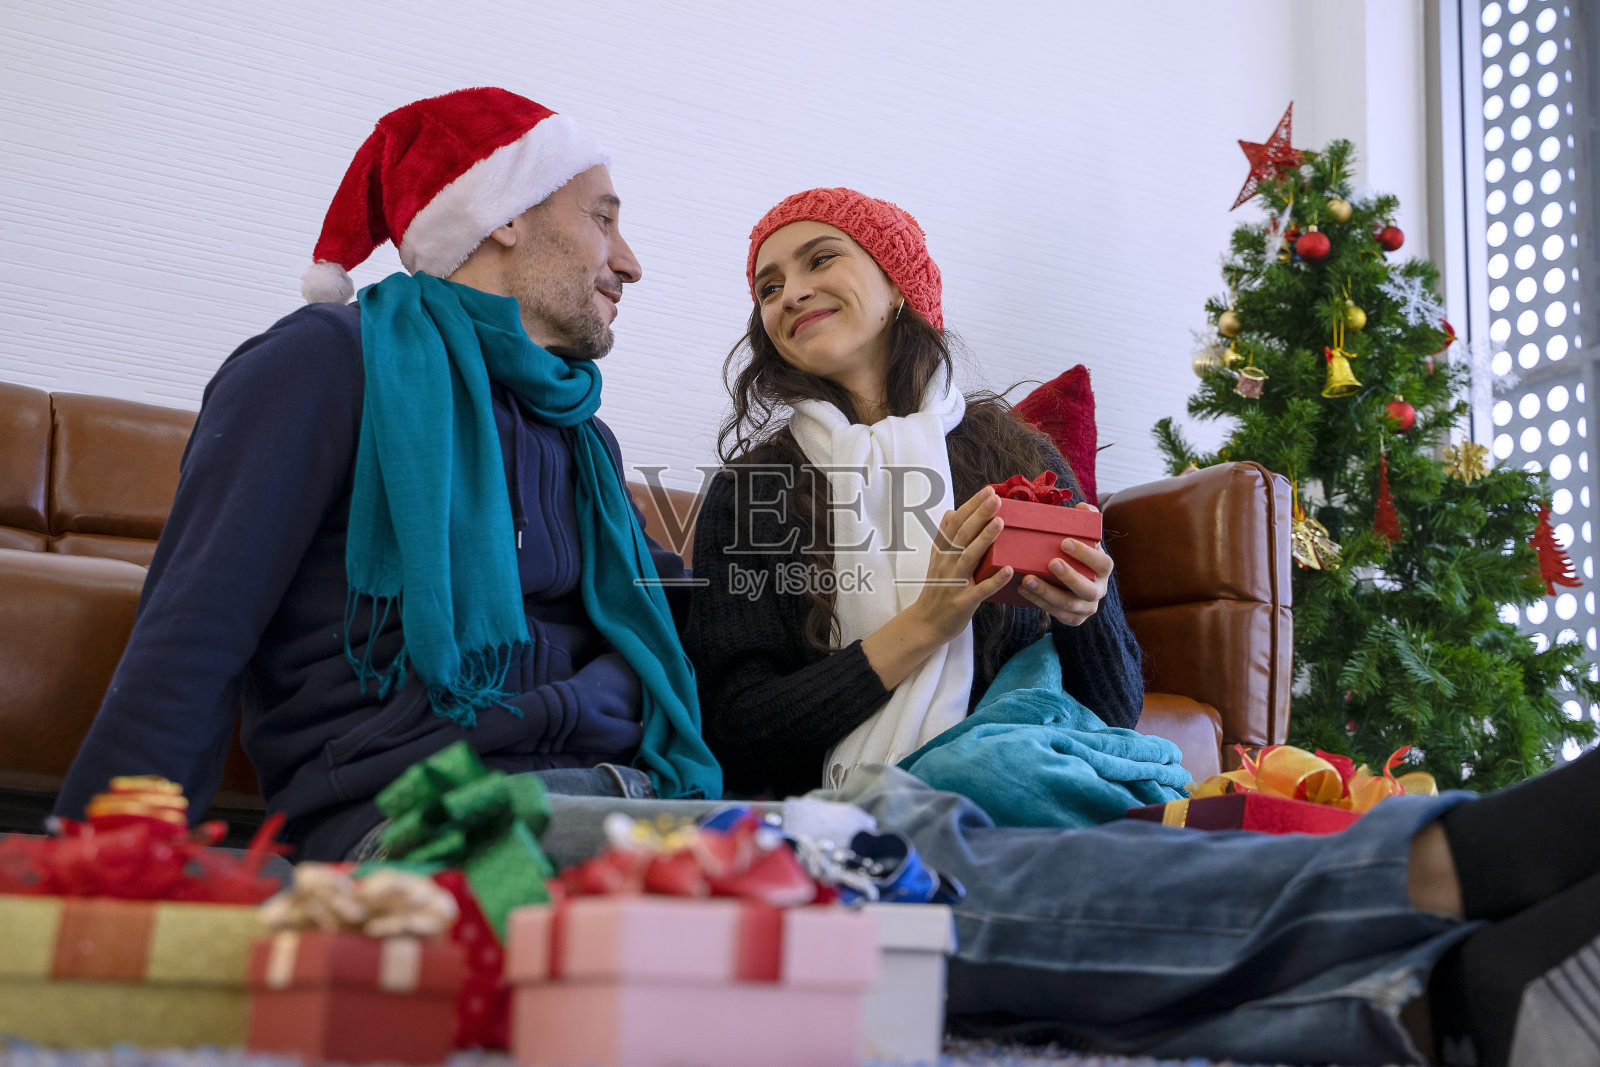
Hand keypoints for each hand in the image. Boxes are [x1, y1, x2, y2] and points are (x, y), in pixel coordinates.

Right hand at [909, 485, 1012, 645]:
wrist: (926, 623)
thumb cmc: (936, 590)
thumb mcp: (937, 561)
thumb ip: (945, 537)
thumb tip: (951, 512)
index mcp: (943, 552)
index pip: (956, 524)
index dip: (971, 507)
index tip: (987, 490)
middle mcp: (947, 564)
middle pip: (962, 535)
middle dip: (979, 515)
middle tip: (996, 498)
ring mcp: (955, 583)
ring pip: (969, 557)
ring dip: (984, 540)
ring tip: (1000, 523)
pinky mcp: (964, 602)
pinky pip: (980, 590)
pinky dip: (994, 580)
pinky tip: (1008, 570)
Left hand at [1018, 501, 1111, 625]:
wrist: (1072, 582)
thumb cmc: (1075, 554)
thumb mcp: (1082, 538)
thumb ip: (1083, 521)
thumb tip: (1081, 508)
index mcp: (1103, 568)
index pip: (1102, 562)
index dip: (1085, 554)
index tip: (1064, 542)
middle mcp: (1099, 590)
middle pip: (1088, 589)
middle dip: (1069, 577)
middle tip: (1050, 563)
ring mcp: (1087, 607)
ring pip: (1069, 605)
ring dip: (1047, 593)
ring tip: (1026, 579)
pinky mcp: (1073, 618)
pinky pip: (1057, 614)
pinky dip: (1039, 602)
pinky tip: (1023, 590)